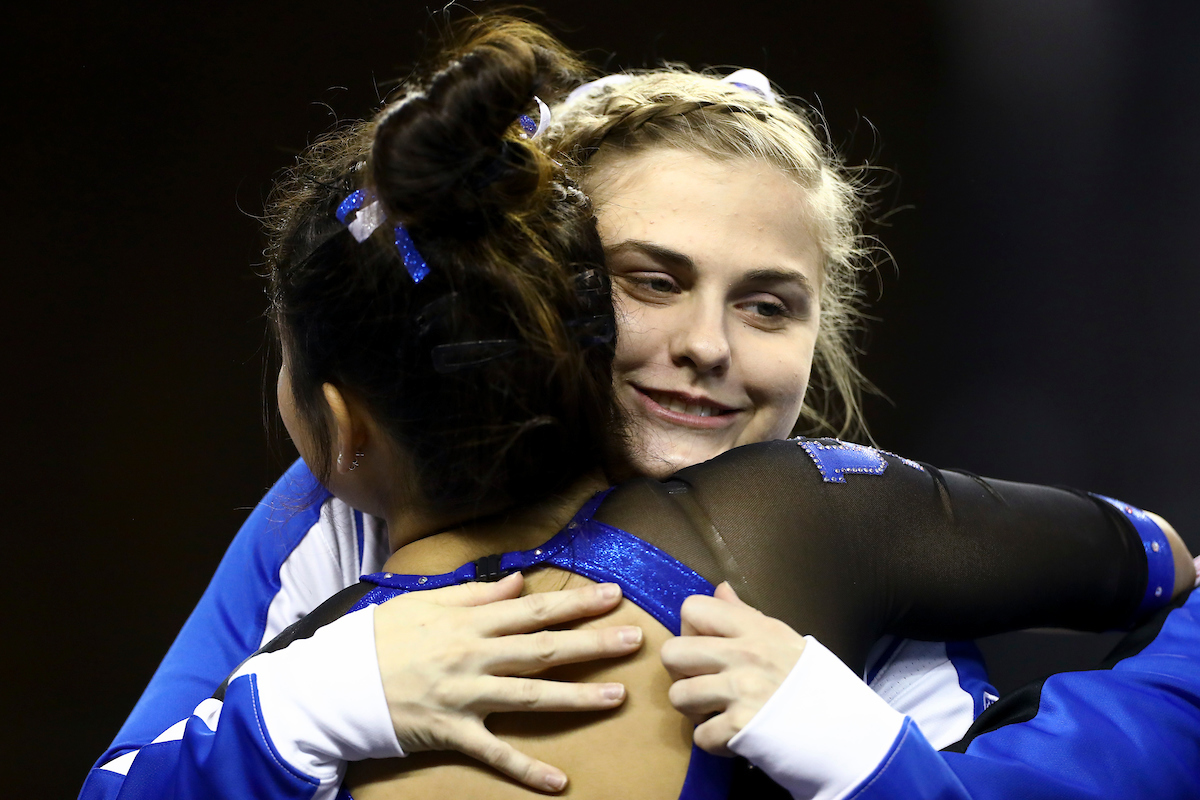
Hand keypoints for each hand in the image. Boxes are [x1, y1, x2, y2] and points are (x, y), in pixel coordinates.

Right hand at [373, 572, 642, 791]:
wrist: (333, 683)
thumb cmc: (378, 638)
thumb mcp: (424, 603)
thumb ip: (476, 595)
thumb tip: (518, 582)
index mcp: (469, 622)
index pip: (534, 609)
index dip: (576, 602)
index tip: (613, 594)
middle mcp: (473, 656)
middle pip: (543, 648)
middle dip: (592, 642)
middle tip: (635, 639)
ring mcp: (465, 696)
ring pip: (530, 696)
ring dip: (576, 697)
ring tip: (616, 696)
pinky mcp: (452, 733)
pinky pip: (495, 753)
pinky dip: (526, 768)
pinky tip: (559, 781)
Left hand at [661, 582, 805, 755]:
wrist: (849, 733)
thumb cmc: (816, 685)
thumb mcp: (785, 639)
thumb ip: (744, 615)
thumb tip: (719, 588)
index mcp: (756, 628)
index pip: (692, 608)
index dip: (690, 629)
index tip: (707, 648)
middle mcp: (744, 655)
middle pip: (672, 652)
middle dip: (681, 673)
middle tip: (704, 684)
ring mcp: (741, 691)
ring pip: (678, 696)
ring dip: (695, 711)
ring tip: (718, 712)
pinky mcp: (740, 728)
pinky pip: (699, 737)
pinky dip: (714, 742)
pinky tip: (734, 736)